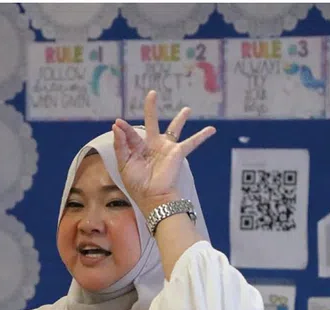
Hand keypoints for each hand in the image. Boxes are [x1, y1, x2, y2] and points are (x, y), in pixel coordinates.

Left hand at [112, 90, 216, 215]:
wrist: (154, 197)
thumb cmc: (138, 184)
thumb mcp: (124, 163)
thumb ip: (121, 144)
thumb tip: (117, 124)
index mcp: (138, 148)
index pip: (130, 133)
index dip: (124, 129)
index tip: (118, 123)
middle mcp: (153, 146)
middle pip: (152, 122)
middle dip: (151, 108)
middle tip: (152, 93)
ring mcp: (166, 148)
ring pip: (174, 129)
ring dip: (180, 118)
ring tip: (187, 109)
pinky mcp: (178, 153)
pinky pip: (192, 142)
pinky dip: (202, 136)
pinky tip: (212, 129)